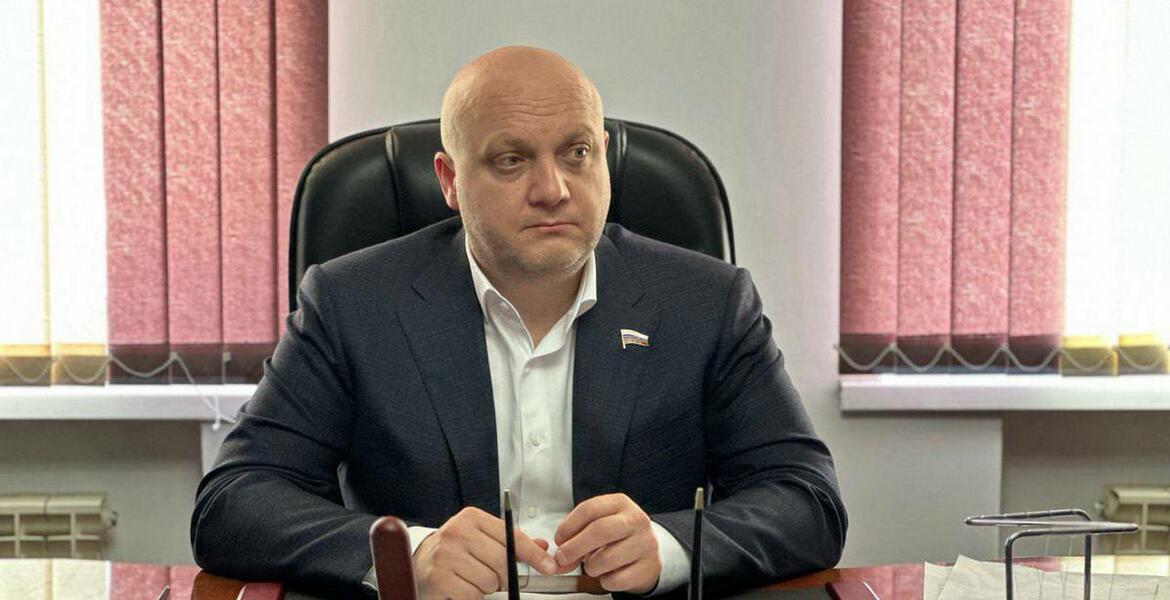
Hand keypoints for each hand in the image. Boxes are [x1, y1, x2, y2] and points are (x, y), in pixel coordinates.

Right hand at [413, 506, 557, 599]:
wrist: (418, 564)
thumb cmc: (454, 551)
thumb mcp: (482, 538)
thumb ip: (511, 541)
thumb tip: (542, 547)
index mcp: (471, 518)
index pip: (512, 537)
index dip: (534, 555)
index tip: (549, 567)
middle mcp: (457, 532)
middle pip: (504, 562)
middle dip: (505, 576)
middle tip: (495, 577)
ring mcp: (446, 555)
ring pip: (490, 582)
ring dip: (486, 587)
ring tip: (471, 579)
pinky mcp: (439, 578)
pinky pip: (473, 595)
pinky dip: (472, 596)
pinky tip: (462, 587)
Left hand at [553, 493, 661, 593]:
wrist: (646, 552)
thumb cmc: (616, 537)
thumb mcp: (597, 526)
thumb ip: (575, 537)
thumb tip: (559, 559)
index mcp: (620, 503)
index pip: (589, 509)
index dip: (568, 526)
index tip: (559, 540)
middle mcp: (636, 520)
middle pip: (599, 530)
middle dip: (575, 547)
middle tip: (563, 558)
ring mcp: (645, 543)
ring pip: (607, 558)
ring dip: (590, 567)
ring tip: (592, 565)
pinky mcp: (648, 567)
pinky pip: (616, 579)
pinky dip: (605, 581)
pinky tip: (607, 574)